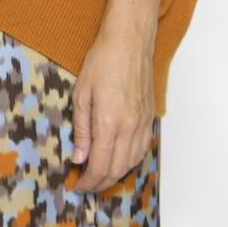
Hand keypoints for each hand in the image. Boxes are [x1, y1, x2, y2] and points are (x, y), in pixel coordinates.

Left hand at [70, 24, 155, 192]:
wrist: (130, 41)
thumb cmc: (103, 61)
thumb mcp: (81, 94)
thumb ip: (81, 129)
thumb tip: (79, 158)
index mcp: (109, 123)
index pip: (100, 167)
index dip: (88, 182)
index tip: (77, 186)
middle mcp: (130, 128)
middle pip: (117, 170)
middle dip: (100, 183)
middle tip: (85, 184)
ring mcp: (143, 123)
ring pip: (132, 163)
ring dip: (116, 175)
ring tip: (100, 176)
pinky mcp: (150, 117)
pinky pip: (142, 149)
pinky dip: (130, 161)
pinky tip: (119, 160)